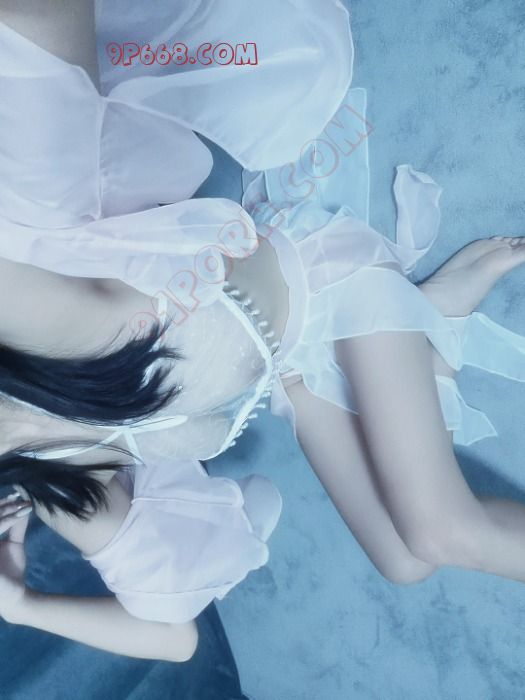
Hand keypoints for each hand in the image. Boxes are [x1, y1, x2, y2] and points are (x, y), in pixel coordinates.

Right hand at [0, 492, 31, 622]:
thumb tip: (24, 505)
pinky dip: (6, 522)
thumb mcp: (14, 544)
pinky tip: (18, 517)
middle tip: (20, 499)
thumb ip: (16, 526)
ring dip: (6, 512)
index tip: (14, 496)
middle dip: (3, 506)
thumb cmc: (11, 572)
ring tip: (22, 506)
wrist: (15, 596)